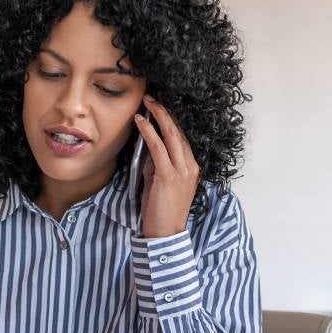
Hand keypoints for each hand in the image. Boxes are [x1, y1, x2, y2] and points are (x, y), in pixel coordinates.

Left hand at [134, 95, 200, 237]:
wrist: (166, 234)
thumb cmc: (161, 212)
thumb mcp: (159, 184)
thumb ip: (155, 166)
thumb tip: (147, 148)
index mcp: (191, 168)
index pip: (181, 138)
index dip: (171, 121)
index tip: (160, 108)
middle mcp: (190, 166)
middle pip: (179, 132)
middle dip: (165, 112)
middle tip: (153, 97)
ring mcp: (182, 171)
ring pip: (171, 135)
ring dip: (158, 116)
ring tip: (147, 102)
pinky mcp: (168, 176)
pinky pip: (158, 148)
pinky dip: (149, 132)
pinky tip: (140, 122)